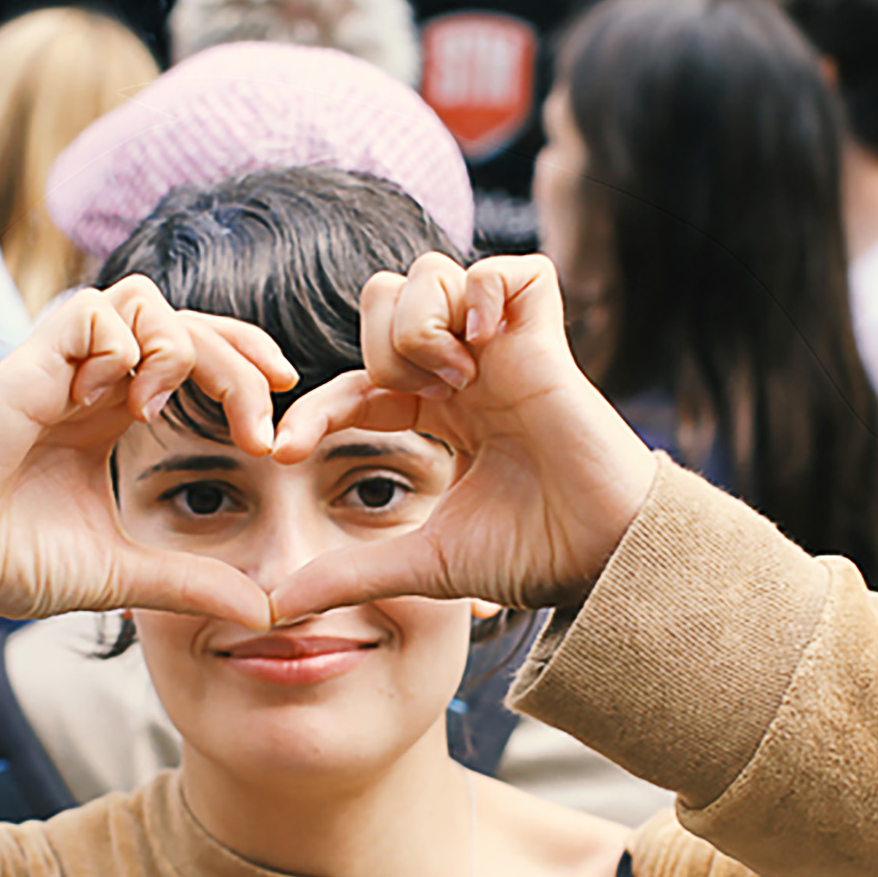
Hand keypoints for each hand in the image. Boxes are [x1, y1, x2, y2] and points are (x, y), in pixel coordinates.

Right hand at [0, 277, 296, 642]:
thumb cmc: (3, 564)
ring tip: (162, 411)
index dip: (242, 363)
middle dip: (237, 356)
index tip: (276, 413)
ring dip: (176, 345)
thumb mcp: (120, 576)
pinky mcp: (23, 370)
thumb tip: (265, 613)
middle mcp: (87, 382)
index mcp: (110, 414)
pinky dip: (119, 345)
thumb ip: (190, 583)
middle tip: (262, 420)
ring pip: (138, 299)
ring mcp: (55, 371)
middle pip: (181, 319)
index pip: (192, 352)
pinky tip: (115, 401)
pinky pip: (89, 312)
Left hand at [263, 253, 654, 620]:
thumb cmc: (531, 554)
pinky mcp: (547, 336)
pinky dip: (480, 295)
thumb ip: (349, 573)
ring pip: (430, 272)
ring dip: (418, 324)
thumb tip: (275, 607)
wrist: (601, 556)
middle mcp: (468, 371)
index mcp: (439, 413)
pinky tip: (484, 349)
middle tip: (408, 400)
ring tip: (454, 379)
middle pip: (384, 296)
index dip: (315, 410)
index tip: (285, 452)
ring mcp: (506, 348)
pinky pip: (504, 269)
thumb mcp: (421, 563)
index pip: (356, 383)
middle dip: (373, 344)